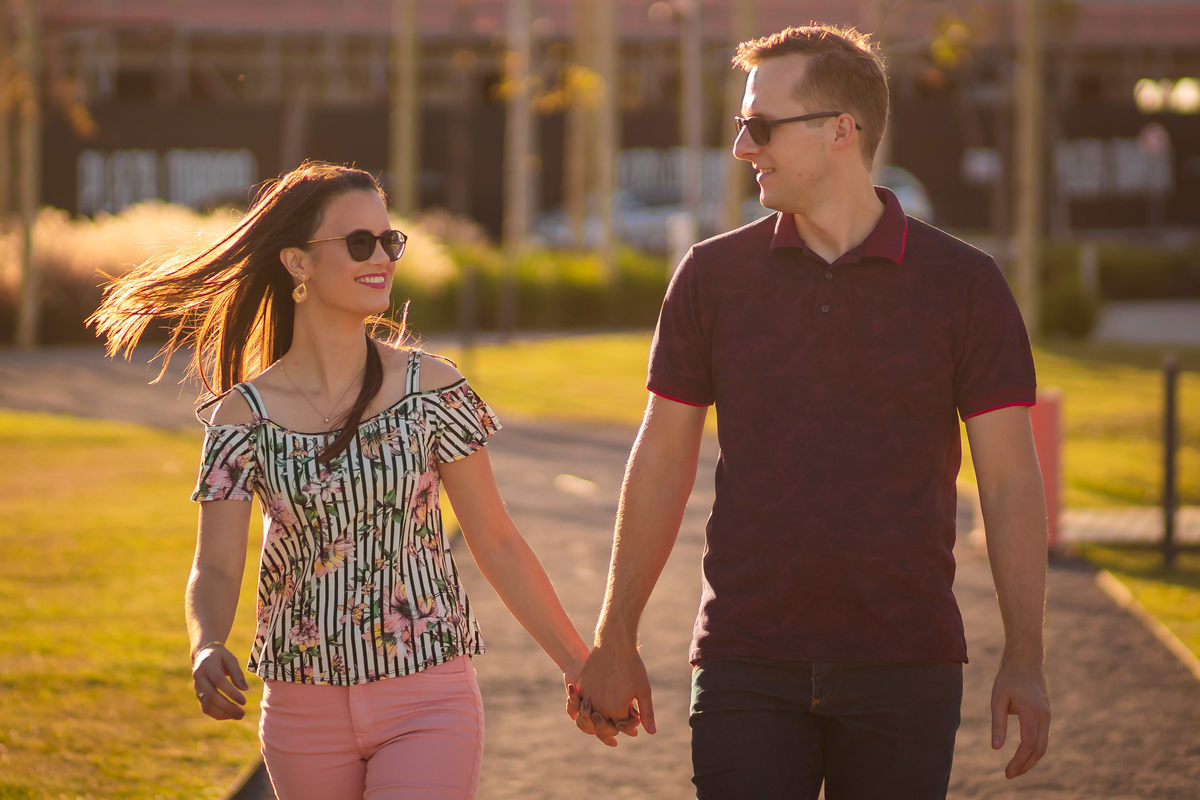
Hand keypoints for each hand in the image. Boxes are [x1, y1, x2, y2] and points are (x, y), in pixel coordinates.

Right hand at [191, 643, 249, 720]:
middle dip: (227, 707)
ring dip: (223, 713)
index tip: (244, 702)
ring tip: (239, 716)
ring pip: (207, 705)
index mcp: (207, 666)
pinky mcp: (198, 695)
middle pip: (211, 696)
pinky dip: (217, 714)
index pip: (219, 682)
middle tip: (242, 713)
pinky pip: (205, 708)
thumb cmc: (220, 657)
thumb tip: (245, 689)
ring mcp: (197, 688)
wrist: (203, 655)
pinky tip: (230, 716)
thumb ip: (237, 673)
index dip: (231, 693)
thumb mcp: (231, 659)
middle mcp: (199, 678)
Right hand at [565, 642, 654, 746]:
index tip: (635, 714)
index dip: (630, 723)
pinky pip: (580, 705)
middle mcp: (599, 707)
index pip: (621, 727)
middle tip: (622, 716)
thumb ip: (646, 713)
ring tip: (608, 711)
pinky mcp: (581, 688)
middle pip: (604, 727)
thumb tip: (652, 732)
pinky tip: (597, 701)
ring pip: (589, 719)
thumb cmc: (632, 666)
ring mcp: (587, 698)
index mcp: (616, 710)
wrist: (614, 644)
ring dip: (599, 719)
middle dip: (614, 725)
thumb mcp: (643, 690)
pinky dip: (588, 707)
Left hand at [990, 661, 1049, 777]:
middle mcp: (1044, 716)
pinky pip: (1042, 737)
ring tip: (1015, 769)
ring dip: (1031, 759)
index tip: (1007, 772)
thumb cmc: (1008, 678)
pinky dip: (1034, 749)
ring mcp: (1047, 715)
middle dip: (1025, 765)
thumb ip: (997, 724)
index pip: (1028, 745)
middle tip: (1009, 775)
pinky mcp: (1046, 714)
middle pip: (1039, 749)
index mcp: (1032, 713)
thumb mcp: (997, 699)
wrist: (1025, 661)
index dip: (1018, 761)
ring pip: (1043, 745)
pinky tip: (1022, 755)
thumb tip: (996, 748)